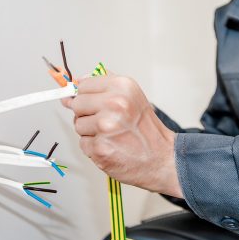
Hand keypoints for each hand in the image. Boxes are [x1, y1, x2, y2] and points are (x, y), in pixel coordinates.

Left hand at [63, 74, 182, 197]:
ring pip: (78, 124)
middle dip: (86, 113)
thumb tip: (77, 81)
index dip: (87, 95)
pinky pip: (83, 143)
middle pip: (77, 104)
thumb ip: (105, 86)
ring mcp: (105, 127)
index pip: (84, 85)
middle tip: (106, 120)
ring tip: (111, 134)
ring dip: (90, 131)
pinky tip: (110, 145)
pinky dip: (94, 147)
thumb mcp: (132, 96)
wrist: (161, 158)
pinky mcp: (99, 148)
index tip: (93, 102)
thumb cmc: (146, 128)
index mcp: (122, 87)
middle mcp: (114, 104)